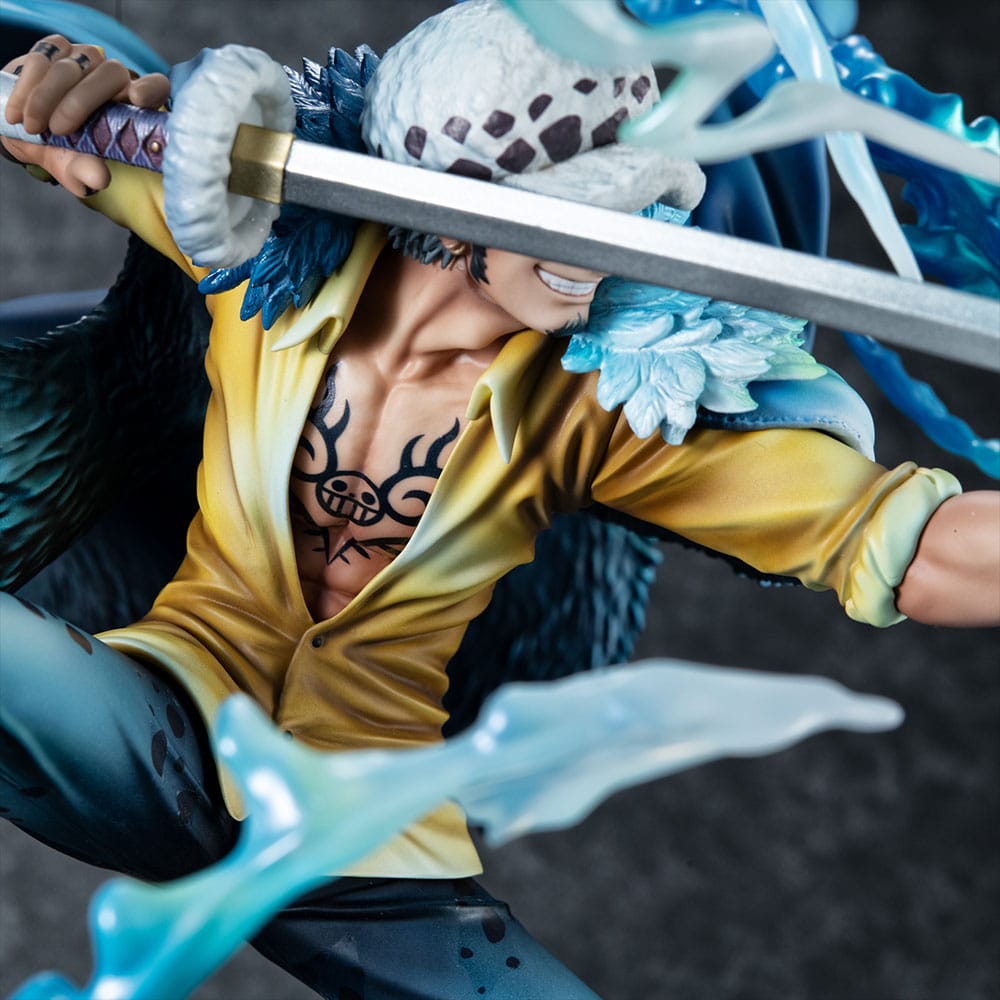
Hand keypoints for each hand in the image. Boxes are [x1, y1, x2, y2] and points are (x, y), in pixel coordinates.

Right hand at [2, 35, 168, 196]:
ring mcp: (85, 57)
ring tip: (32, 127)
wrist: (25, 127)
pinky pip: (42, 59)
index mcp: (132, 104)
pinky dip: (27, 88)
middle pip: (110, 74)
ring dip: (47, 98)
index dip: (151, 88)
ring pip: (71, 68)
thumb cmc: (63, 149)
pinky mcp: (55, 47)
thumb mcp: (73, 165)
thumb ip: (85, 171)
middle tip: (58, 130)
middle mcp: (114, 75)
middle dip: (80, 103)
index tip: (138, 97)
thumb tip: (98, 179)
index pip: (156, 87)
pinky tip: (18, 112)